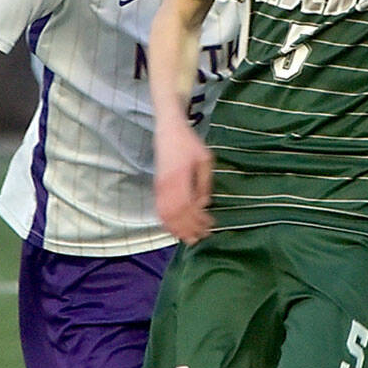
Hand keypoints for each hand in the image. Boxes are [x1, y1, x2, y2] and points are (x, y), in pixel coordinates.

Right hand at [154, 120, 214, 243]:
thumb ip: (204, 184)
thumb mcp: (205, 160)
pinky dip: (167, 222)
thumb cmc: (189, 143)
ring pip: (166, 214)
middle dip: (188, 228)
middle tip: (201, 237)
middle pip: (176, 215)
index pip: (187, 206)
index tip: (209, 226)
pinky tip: (175, 228)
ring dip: (177, 228)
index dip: (197, 220)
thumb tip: (205, 204)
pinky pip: (160, 209)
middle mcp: (167, 185)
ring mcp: (160, 187)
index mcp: (180, 177)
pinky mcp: (157, 187)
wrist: (168, 130)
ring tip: (189, 238)